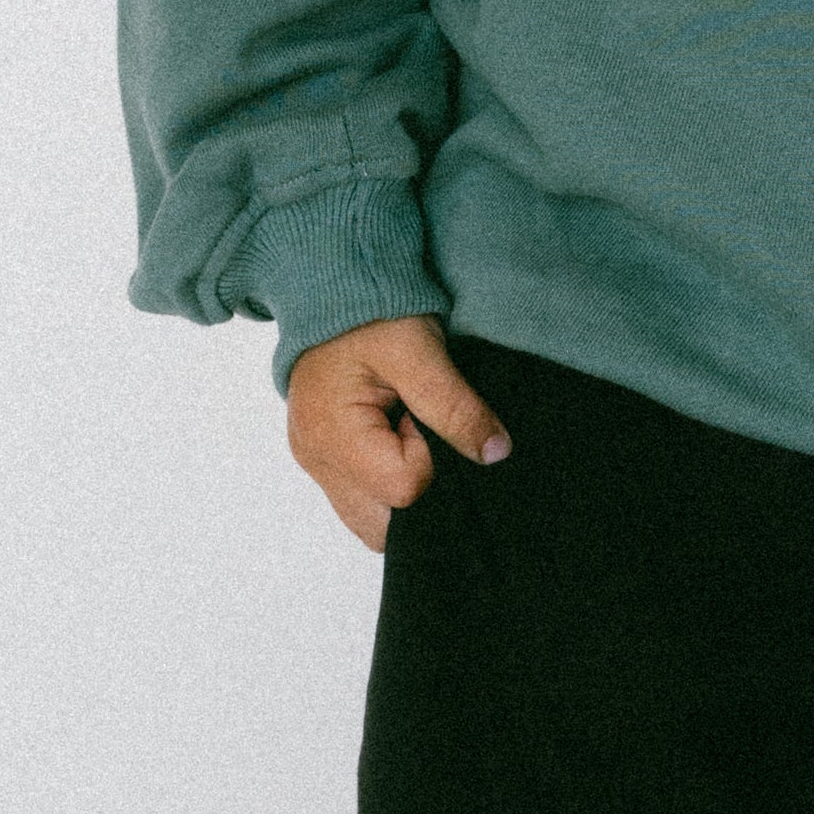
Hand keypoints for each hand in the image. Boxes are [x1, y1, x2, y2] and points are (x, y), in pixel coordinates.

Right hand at [285, 314, 511, 550]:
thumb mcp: (420, 350)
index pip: (402, 491)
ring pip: (372, 523)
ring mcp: (316, 463)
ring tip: (411, 437)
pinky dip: (388, 487)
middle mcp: (316, 460)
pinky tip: (401, 446)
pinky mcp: (325, 459)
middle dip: (419, 492)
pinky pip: (362, 501)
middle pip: (382, 526)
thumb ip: (457, 407)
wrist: (333, 287)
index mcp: (332, 434)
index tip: (425, 415)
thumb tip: (496, 454)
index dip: (431, 460)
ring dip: (403, 495)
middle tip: (423, 433)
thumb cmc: (371, 312)